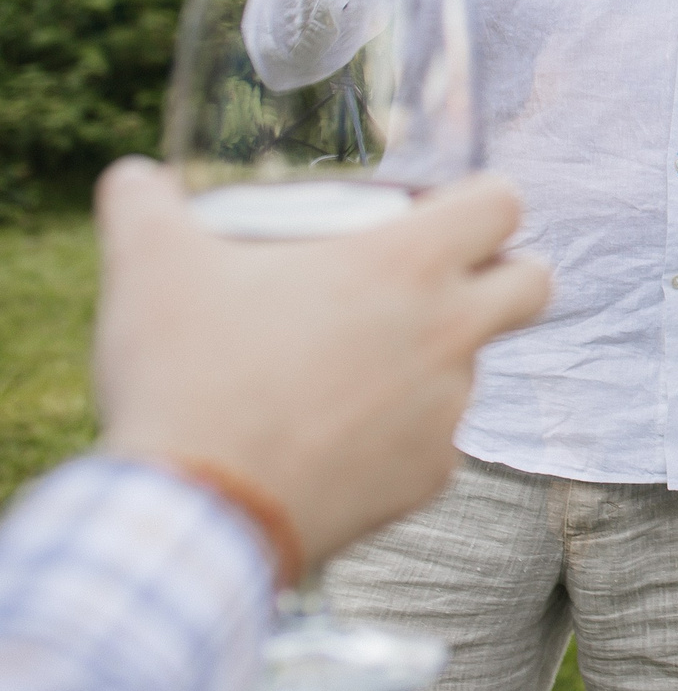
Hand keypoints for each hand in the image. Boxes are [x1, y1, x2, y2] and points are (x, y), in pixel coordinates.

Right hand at [92, 160, 550, 567]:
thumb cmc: (185, 375)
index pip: (504, 202)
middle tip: (429, 284)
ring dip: (428, 359)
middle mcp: (450, 333)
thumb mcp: (149, 267)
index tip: (430, 215)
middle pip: (532, 282)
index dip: (478, 200)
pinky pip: (432, 441)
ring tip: (340, 369)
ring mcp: (448, 411)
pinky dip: (395, 435)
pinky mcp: (430, 478)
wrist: (194, 514)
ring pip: (472, 366)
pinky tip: (328, 439)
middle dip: (502, 273)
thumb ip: (145, 204)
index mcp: (408, 265)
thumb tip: (132, 176)